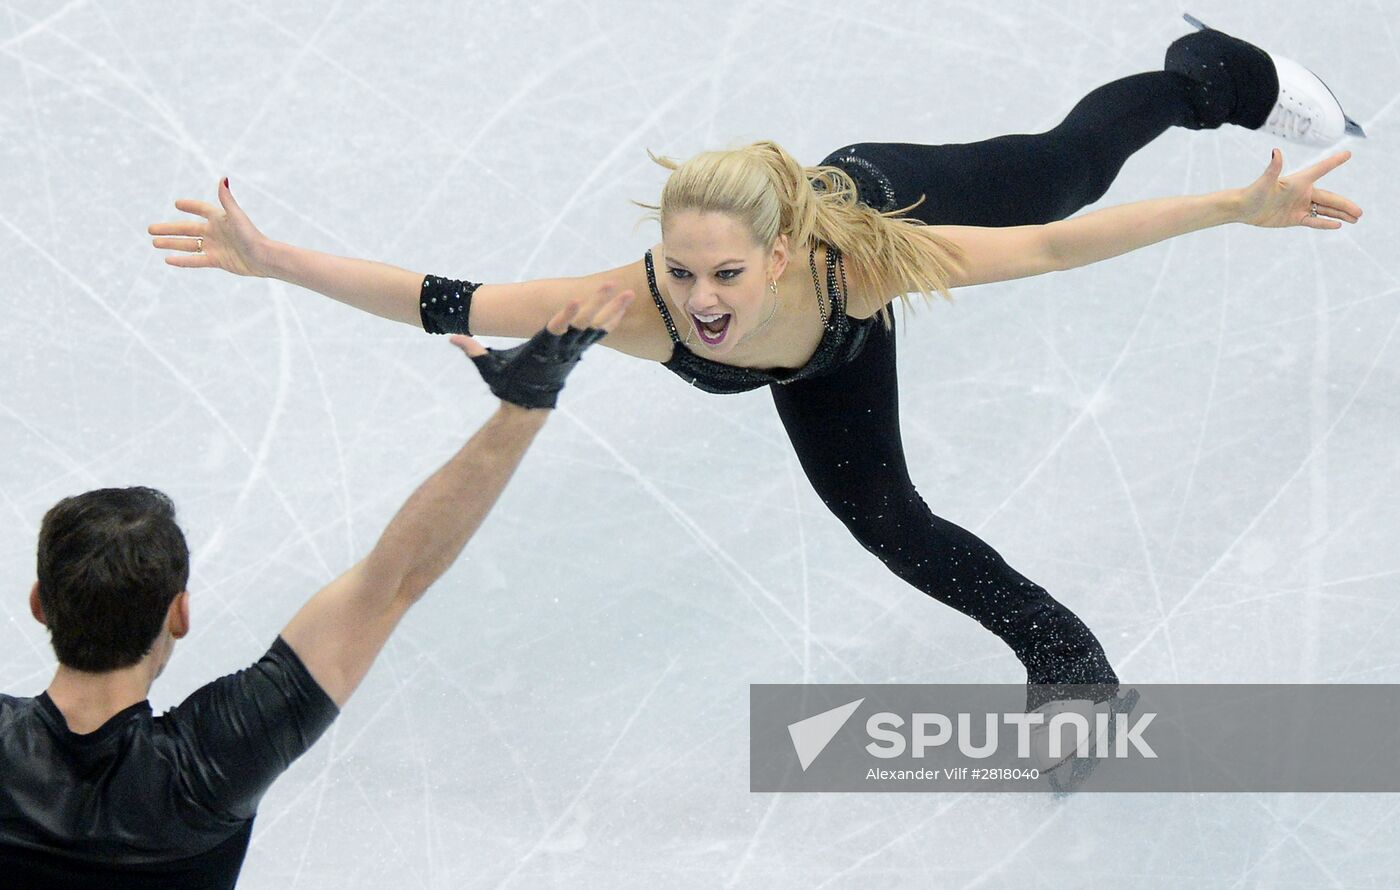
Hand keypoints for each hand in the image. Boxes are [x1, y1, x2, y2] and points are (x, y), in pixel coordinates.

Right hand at [148, 178, 270, 275]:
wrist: (263, 259)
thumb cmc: (251, 235)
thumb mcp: (236, 216)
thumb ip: (227, 199)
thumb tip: (223, 178)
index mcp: (219, 218)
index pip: (201, 209)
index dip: (190, 206)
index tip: (177, 204)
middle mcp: (215, 232)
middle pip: (187, 229)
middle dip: (169, 229)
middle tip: (150, 229)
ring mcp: (215, 247)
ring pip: (188, 245)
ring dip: (171, 243)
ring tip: (154, 243)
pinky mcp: (217, 261)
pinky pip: (195, 260)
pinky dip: (182, 260)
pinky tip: (168, 260)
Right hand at [449, 285, 634, 409]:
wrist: (528, 408)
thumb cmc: (507, 386)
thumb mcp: (488, 369)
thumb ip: (473, 352)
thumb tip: (452, 338)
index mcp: (540, 350)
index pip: (554, 330)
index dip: (565, 315)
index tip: (575, 299)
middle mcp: (560, 350)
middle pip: (583, 324)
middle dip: (597, 304)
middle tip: (612, 285)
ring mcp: (572, 352)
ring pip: (597, 328)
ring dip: (613, 309)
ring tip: (631, 293)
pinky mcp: (578, 352)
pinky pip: (598, 335)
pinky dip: (611, 320)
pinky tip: (623, 307)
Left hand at [1237, 149, 1362, 229]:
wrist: (1243, 208)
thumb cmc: (1254, 192)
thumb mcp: (1266, 181)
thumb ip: (1274, 167)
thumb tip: (1276, 151)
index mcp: (1299, 181)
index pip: (1321, 169)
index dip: (1334, 162)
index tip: (1348, 154)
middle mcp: (1303, 192)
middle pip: (1330, 198)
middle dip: (1345, 205)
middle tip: (1360, 212)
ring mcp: (1300, 205)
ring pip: (1325, 210)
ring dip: (1340, 214)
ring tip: (1356, 218)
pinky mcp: (1295, 218)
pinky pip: (1314, 220)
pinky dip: (1325, 223)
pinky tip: (1338, 225)